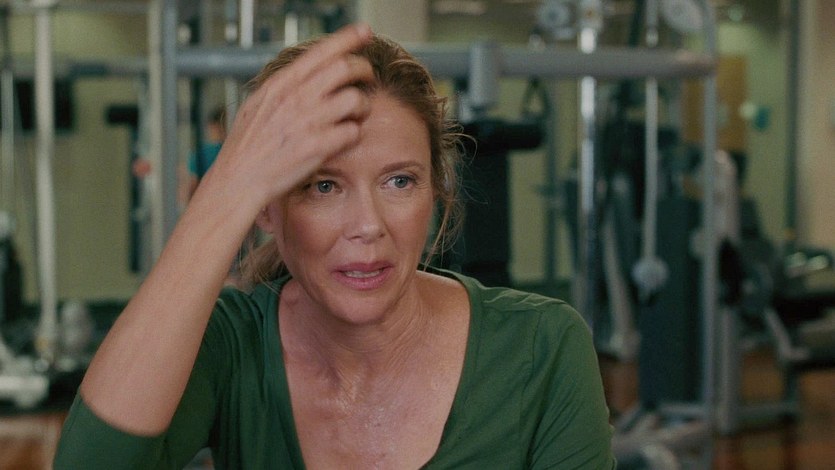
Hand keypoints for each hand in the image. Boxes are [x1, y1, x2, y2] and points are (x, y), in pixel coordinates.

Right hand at [215, 24, 374, 206]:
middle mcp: (297, 97)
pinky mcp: (319, 147)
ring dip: (363, 107)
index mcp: (282, 84)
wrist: (239, 179)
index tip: (364, 32)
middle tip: (367, 79)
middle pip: (346, 68)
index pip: (321, 51)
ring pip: (356, 99)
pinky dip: (354, 135)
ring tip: (355, 115)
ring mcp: (309, 122)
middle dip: (364, 70)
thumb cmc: (247, 146)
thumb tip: (303, 74)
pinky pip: (353, 132)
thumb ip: (283, 88)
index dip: (348, 39)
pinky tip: (344, 140)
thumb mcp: (258, 105)